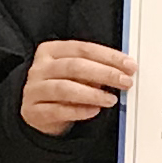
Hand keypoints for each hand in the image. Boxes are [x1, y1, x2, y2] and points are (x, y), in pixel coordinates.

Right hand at [19, 38, 134, 136]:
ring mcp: (34, 90)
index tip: (128, 65)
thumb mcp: (76, 74)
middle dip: (104, 73)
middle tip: (125, 81)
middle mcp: (40, 68)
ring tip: (111, 99)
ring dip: (92, 94)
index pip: (82, 48)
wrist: (37, 114)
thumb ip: (95, 69)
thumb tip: (123, 70)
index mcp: (51, 51)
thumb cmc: (61, 89)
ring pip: (65, 88)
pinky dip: (78, 111)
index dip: (108, 56)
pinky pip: (57, 110)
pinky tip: (94, 111)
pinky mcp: (33, 111)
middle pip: (75, 66)